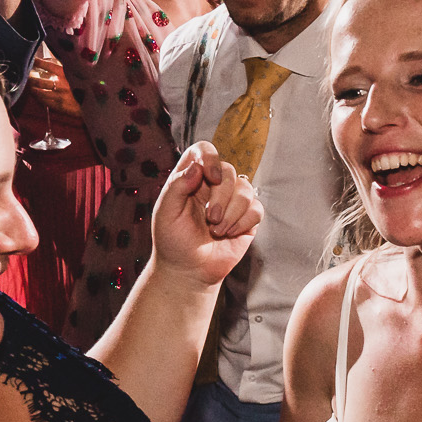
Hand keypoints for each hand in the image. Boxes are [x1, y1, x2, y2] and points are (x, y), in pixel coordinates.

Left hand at [148, 141, 260, 285]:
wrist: (188, 271)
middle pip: (229, 170)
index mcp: (191, 178)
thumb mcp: (165, 212)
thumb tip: (198, 166)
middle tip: (209, 219)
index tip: (211, 177)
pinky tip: (230, 233)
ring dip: (231, 213)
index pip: (204, 150)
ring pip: (245, 189)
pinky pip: (256, 208)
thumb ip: (177, 186)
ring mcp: (232, 201)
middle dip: (221, 197)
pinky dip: (243, 222)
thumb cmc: (173, 241)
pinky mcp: (247, 218)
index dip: (210, 157)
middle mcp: (213, 186)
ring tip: (217, 230)